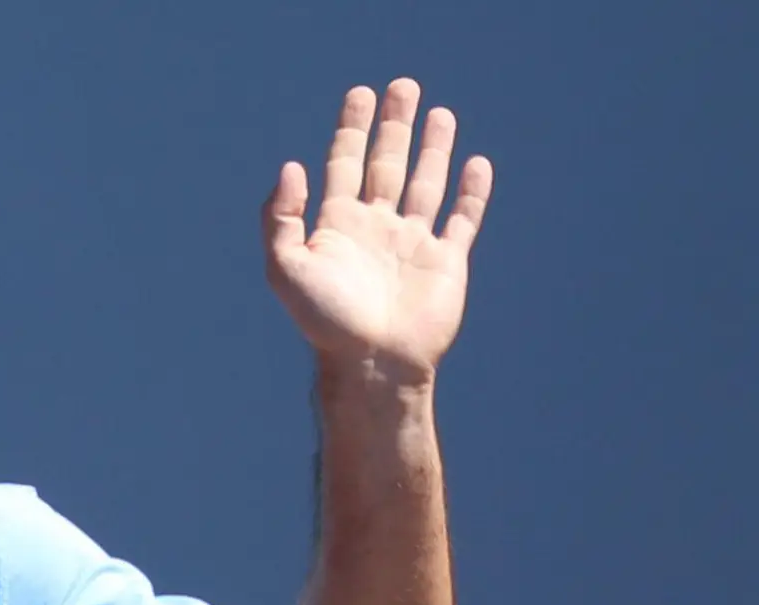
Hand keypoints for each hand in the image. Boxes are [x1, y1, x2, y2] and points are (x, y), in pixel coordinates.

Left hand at [263, 79, 492, 381]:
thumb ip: (281, 216)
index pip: (345, 164)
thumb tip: (291, 166)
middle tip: (403, 86)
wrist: (372, 363)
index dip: (351, 129)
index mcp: (339, 226)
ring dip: (433, 149)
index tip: (360, 94)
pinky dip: (472, 193)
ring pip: (426, 183)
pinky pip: (462, 220)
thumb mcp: (286, 267)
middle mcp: (376, 229)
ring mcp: (412, 244)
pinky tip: (476, 165)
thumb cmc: (325, 322)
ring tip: (440, 113)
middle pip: (387, 164)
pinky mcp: (446, 263)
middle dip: (395, 126)